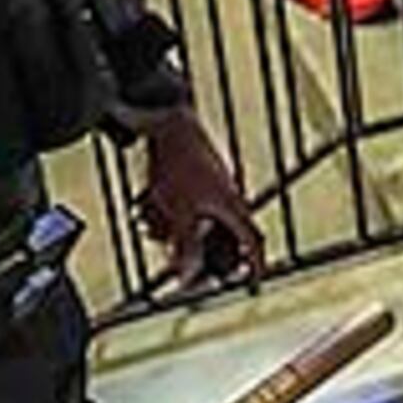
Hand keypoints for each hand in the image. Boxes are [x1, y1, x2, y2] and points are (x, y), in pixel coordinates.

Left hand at [132, 110, 260, 284]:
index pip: (253, 242)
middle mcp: (227, 198)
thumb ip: (186, 246)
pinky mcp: (197, 176)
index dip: (256, 264)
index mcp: (231, 207)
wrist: (169, 122)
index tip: (253, 280)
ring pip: (198, 220)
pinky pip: (187, 204)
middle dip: (196, 249)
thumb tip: (189, 275)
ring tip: (151, 226)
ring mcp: (213, 186)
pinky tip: (146, 208)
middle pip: (220, 236)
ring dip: (175, 229)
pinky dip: (170, 211)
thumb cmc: (178, 164)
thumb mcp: (179, 213)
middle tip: (178, 258)